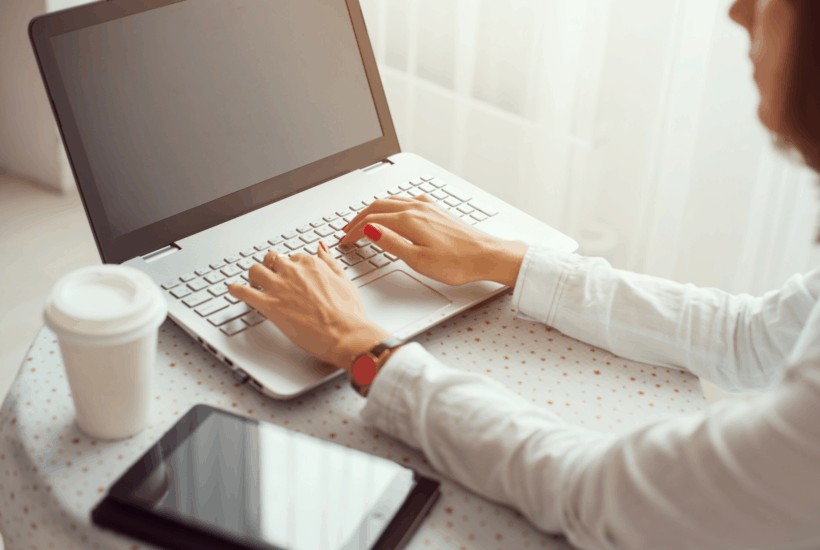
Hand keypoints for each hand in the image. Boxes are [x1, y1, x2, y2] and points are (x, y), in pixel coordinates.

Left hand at [227, 244, 388, 371]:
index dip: (291, 266)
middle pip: (272, 260)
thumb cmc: (348, 313)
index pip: (294, 257)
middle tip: (272, 276)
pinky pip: (244, 292)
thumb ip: (330, 262)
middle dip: (271, 266)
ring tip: (254, 282)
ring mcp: (279, 288)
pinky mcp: (270, 306)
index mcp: (311, 264)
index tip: (291, 274)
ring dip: (253, 275)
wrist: (346, 334)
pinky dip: (236, 290)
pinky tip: (233, 290)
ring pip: (255, 271)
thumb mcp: (344, 280)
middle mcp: (293, 272)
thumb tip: (321, 248)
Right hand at [340, 195, 527, 286]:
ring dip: (373, 210)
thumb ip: (391, 243)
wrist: (488, 256)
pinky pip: (406, 201)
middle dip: (358, 218)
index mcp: (409, 220)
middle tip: (346, 230)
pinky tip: (394, 211)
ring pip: (392, 201)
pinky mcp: (437, 210)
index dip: (354, 230)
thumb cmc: (458, 262)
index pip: (371, 220)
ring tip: (363, 220)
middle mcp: (417, 208)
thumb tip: (369, 229)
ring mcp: (428, 207)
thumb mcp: (418, 259)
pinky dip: (391, 205)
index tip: (344, 239)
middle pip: (378, 206)